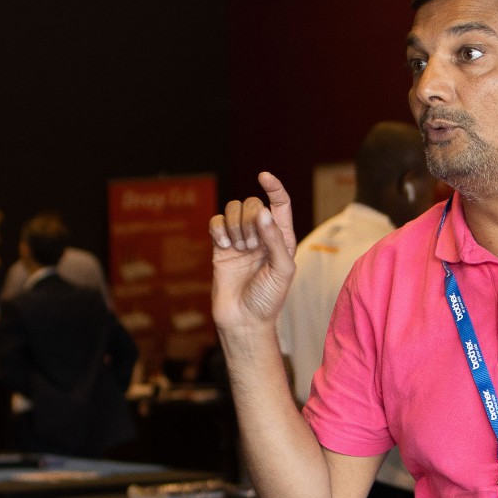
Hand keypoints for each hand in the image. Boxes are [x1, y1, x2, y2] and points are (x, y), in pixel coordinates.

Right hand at [210, 172, 297, 331]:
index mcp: (282, 238)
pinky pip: (216, 223)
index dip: (274, 187)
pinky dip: (218, 230)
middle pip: (252, 204)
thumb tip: (263, 212)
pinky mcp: (221, 247)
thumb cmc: (268, 299)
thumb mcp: (282, 270)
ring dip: (235, 226)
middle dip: (249, 221)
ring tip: (239, 249)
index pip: (280, 203)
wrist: (243, 320)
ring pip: (232, 210)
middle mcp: (261, 235)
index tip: (263, 176)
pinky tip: (224, 247)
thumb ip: (275, 240)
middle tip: (251, 246)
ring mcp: (240, 240)